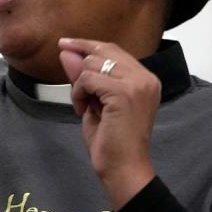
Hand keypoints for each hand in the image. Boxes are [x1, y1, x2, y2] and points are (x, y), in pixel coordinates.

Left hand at [58, 37, 159, 208]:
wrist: (123, 168)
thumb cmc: (111, 141)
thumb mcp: (94, 102)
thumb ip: (84, 77)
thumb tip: (67, 51)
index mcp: (145, 79)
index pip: (114, 50)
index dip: (88, 45)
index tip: (66, 43)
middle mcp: (145, 78)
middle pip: (103, 51)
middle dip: (80, 61)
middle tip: (70, 79)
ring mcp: (137, 84)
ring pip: (92, 64)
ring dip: (79, 84)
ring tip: (83, 106)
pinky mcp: (123, 93)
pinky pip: (87, 79)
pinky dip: (78, 93)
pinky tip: (82, 110)